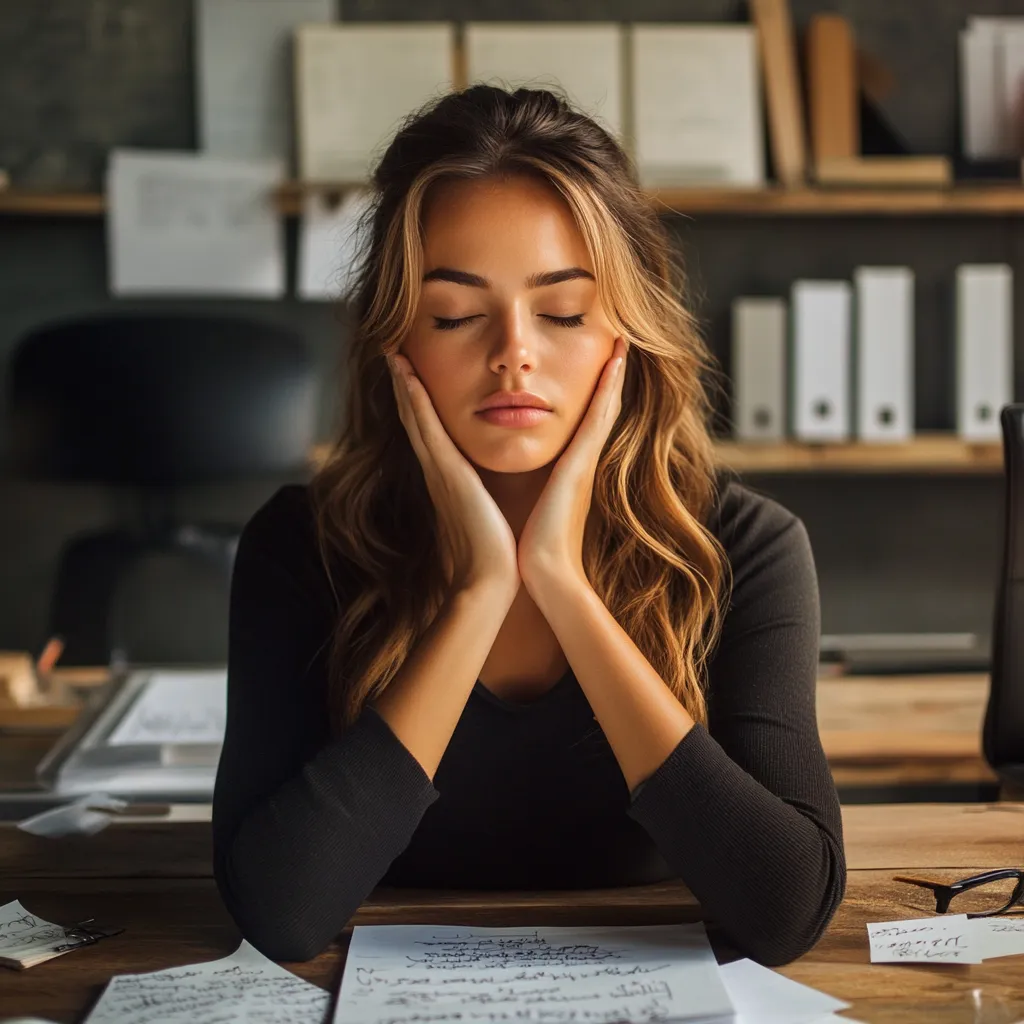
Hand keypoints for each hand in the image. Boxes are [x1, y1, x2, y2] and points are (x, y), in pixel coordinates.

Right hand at [387, 352, 519, 600]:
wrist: (489, 581)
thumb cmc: (493, 555)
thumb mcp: (486, 515)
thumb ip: (482, 498)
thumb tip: (488, 491)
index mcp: (447, 479)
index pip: (428, 430)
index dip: (417, 400)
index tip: (411, 372)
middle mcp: (435, 471)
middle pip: (414, 417)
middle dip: (403, 384)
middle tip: (393, 350)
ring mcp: (437, 471)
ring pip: (415, 416)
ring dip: (402, 383)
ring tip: (393, 351)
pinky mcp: (445, 474)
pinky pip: (426, 428)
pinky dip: (414, 400)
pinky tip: (407, 375)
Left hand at [517, 337, 627, 592]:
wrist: (544, 572)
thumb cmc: (535, 545)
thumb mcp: (534, 504)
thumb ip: (535, 487)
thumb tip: (524, 479)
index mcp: (569, 468)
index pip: (584, 419)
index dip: (596, 390)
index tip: (602, 359)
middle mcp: (582, 460)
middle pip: (602, 406)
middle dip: (612, 373)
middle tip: (622, 336)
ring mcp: (585, 462)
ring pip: (605, 406)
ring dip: (615, 372)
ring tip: (623, 336)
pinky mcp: (582, 466)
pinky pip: (598, 420)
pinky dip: (609, 391)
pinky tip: (616, 364)